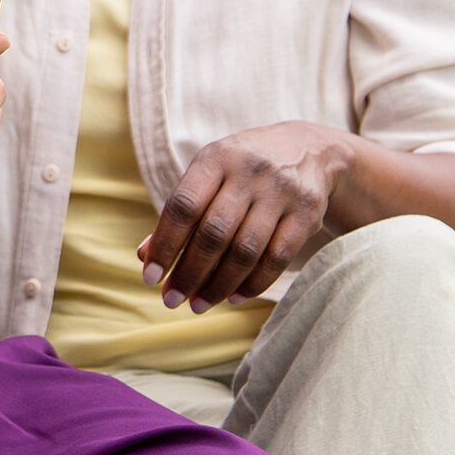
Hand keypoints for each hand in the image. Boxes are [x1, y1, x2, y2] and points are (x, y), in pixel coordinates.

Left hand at [138, 121, 356, 310]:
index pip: (184, 205)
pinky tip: (234, 298)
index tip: (151, 277)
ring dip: (219, 285)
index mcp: (216, 158)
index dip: (165, 244)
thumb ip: (180, 212)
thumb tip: (145, 257)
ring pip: (246, 250)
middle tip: (172, 301)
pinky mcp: (306, 213)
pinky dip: (253, 284)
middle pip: (214, 232)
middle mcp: (249, 172)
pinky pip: (277, 258)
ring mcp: (281, 192)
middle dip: (190, 273)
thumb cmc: (241, 170)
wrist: (308, 150)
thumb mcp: (209, 175)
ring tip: (199, 304)